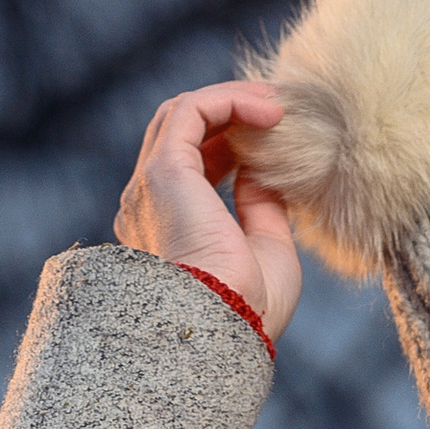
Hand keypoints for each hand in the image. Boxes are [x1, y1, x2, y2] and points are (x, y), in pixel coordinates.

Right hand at [113, 80, 302, 341]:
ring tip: (278, 105)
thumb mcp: (266, 251)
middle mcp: (149, 204)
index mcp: (168, 229)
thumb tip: (263, 171)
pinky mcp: (163, 169)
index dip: (232, 144)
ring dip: (233, 101)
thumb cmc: (250, 309)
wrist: (224, 327)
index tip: (276, 140)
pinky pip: (192, 110)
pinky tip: (271, 112)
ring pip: (183, 114)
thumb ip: (260, 207)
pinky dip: (230, 101)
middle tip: (280, 110)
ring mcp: (151, 185)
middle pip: (183, 134)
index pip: (192, 165)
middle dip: (230, 115)